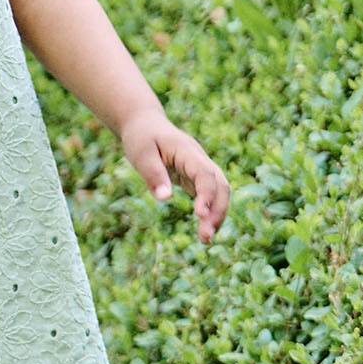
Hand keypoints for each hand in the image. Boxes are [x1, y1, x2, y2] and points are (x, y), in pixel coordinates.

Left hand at [120, 111, 229, 244]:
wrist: (145, 124)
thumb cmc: (141, 137)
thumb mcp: (141, 154)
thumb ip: (153, 175)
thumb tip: (165, 199)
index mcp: (188, 152)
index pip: (205, 174)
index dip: (206, 195)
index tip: (200, 215)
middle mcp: (200, 160)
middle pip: (221, 185)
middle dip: (217, 211)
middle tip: (205, 237)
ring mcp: (200, 169)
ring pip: (220, 192)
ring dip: (217, 215)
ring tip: (206, 239)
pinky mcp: (196, 178)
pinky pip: (210, 195)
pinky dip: (211, 212)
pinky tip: (205, 230)